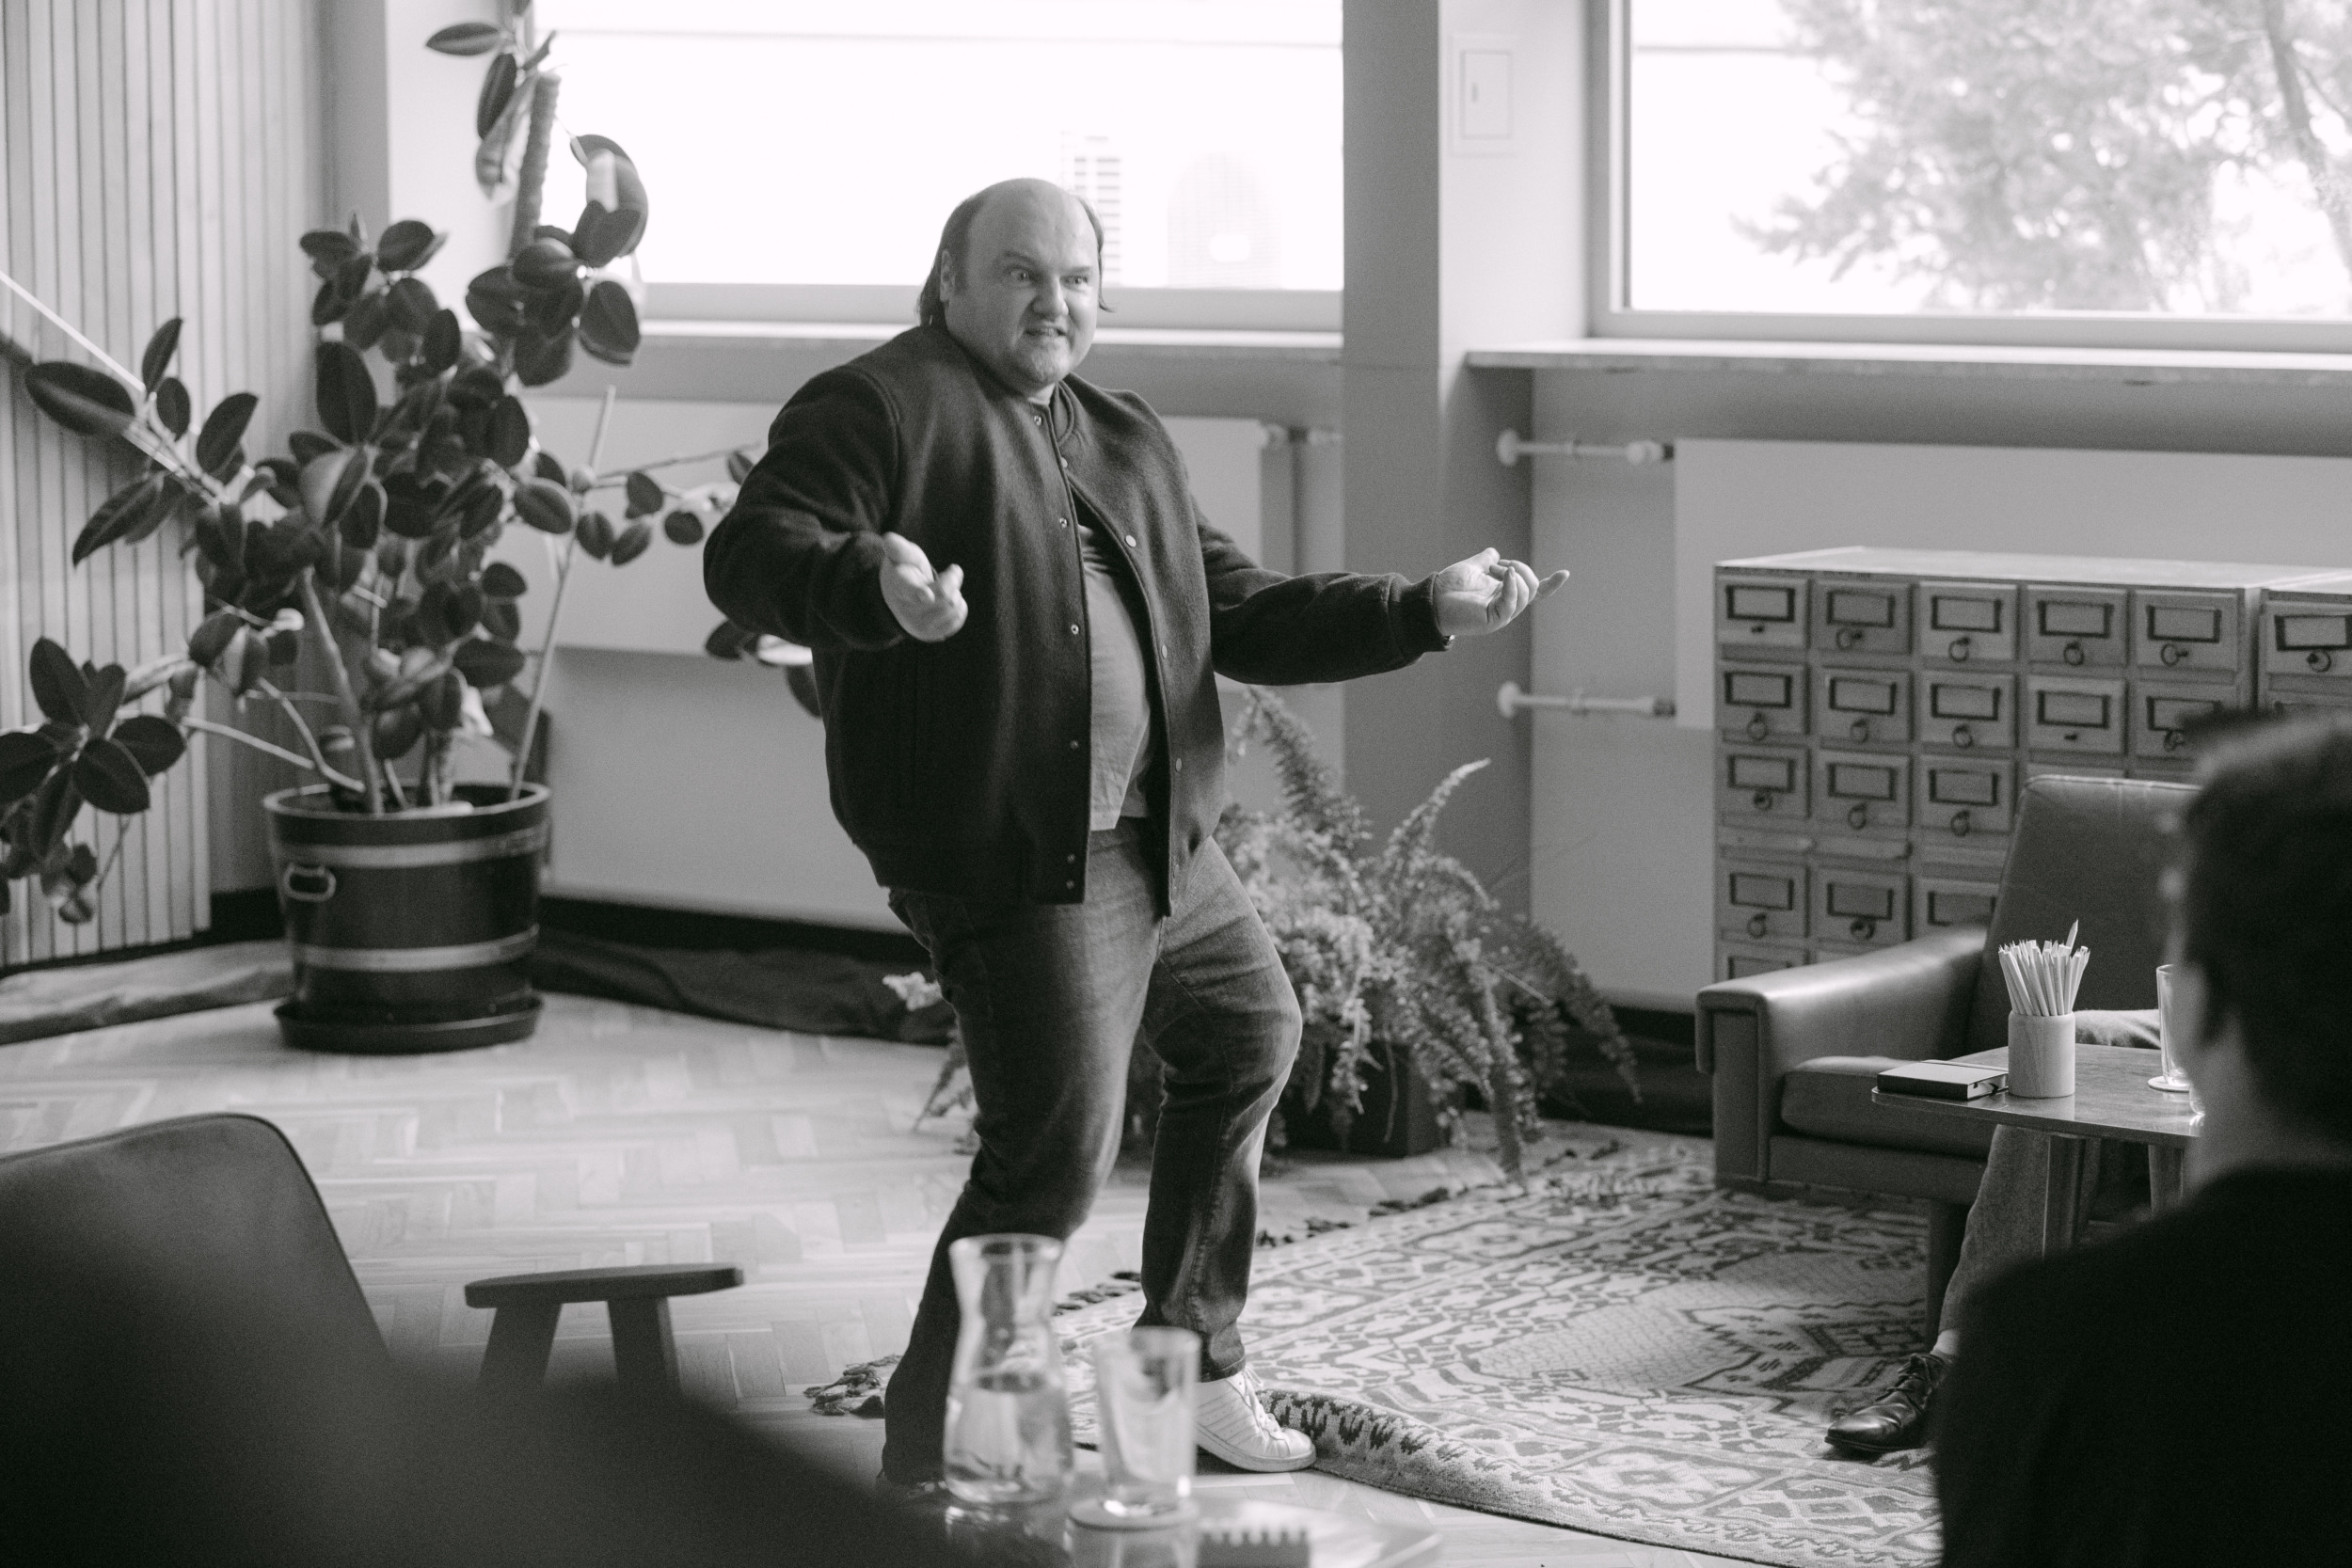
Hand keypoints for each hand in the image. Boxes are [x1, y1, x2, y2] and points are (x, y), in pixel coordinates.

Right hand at [877, 532, 966, 641]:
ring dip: (956, 592)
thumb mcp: (899, 556)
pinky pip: (958, 618)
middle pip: (945, 596)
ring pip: (953, 607)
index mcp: (900, 587)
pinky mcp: (933, 635)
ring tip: (945, 587)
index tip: (927, 595)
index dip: (919, 593)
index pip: (911, 591)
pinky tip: (948, 600)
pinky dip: (959, 605)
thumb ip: (897, 547)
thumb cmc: (904, 570)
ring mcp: (920, 626)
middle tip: (952, 570)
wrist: (899, 599)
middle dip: (953, 578)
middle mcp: (908, 611)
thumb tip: (888, 539)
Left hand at [1430, 548, 1568, 637]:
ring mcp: (1501, 614)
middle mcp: (1506, 605)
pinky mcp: (1493, 619)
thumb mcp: (1472, 567)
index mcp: (1504, 594)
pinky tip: (1506, 573)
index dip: (1550, 585)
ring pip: (1526, 594)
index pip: (1534, 592)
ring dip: (1513, 574)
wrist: (1430, 600)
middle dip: (1520, 568)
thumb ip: (1485, 560)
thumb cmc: (1448, 587)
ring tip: (1492, 569)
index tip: (1565, 573)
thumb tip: (1494, 552)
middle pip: (1532, 588)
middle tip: (1495, 565)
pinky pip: (1512, 603)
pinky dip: (1513, 586)